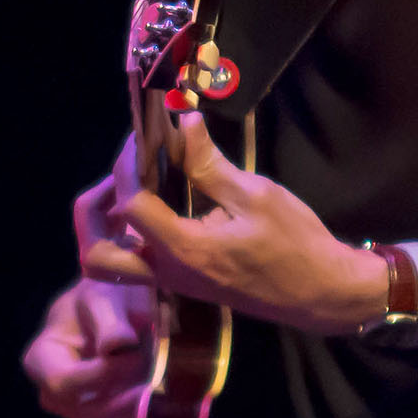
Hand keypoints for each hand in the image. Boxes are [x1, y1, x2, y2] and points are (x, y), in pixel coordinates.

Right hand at [23, 277, 153, 417]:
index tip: (134, 352)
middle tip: (155, 377)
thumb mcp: (106, 295)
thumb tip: (116, 346)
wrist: (129, 309)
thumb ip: (109, 320)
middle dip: (125, 400)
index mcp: (42, 360)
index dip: (102, 375)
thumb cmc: (109, 294)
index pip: (64, 383)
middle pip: (86, 415)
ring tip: (162, 395)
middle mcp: (54, 396)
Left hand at [78, 113, 385, 335]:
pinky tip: (161, 197)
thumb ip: (209, 163)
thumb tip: (184, 123)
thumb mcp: (255, 196)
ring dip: (110, 225)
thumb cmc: (294, 245)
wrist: (322, 293)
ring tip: (140, 183)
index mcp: (181, 249)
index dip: (130, 164)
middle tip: (127, 172)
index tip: (146, 135)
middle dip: (96, 210)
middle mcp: (166, 271)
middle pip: (96, 253)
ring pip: (113, 263)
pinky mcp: (183, 282)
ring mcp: (172, 281)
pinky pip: (138, 260)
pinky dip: (135, 230)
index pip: (130, 202)